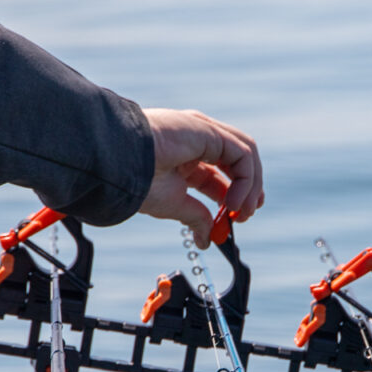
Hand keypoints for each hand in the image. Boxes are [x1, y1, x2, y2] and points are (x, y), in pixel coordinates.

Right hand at [139, 108, 263, 247]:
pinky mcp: (210, 130)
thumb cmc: (138, 182)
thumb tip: (206, 240)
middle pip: (238, 161)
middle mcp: (198, 140)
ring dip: (251, 186)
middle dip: (249, 188)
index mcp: (186, 157)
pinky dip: (245, 181)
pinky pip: (242, 154)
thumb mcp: (174, 205)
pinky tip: (233, 202)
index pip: (219, 175)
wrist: (120, 165)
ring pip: (245, 155)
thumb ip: (196, 217)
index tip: (236, 219)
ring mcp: (205, 132)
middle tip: (246, 215)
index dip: (233, 196)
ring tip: (242, 212)